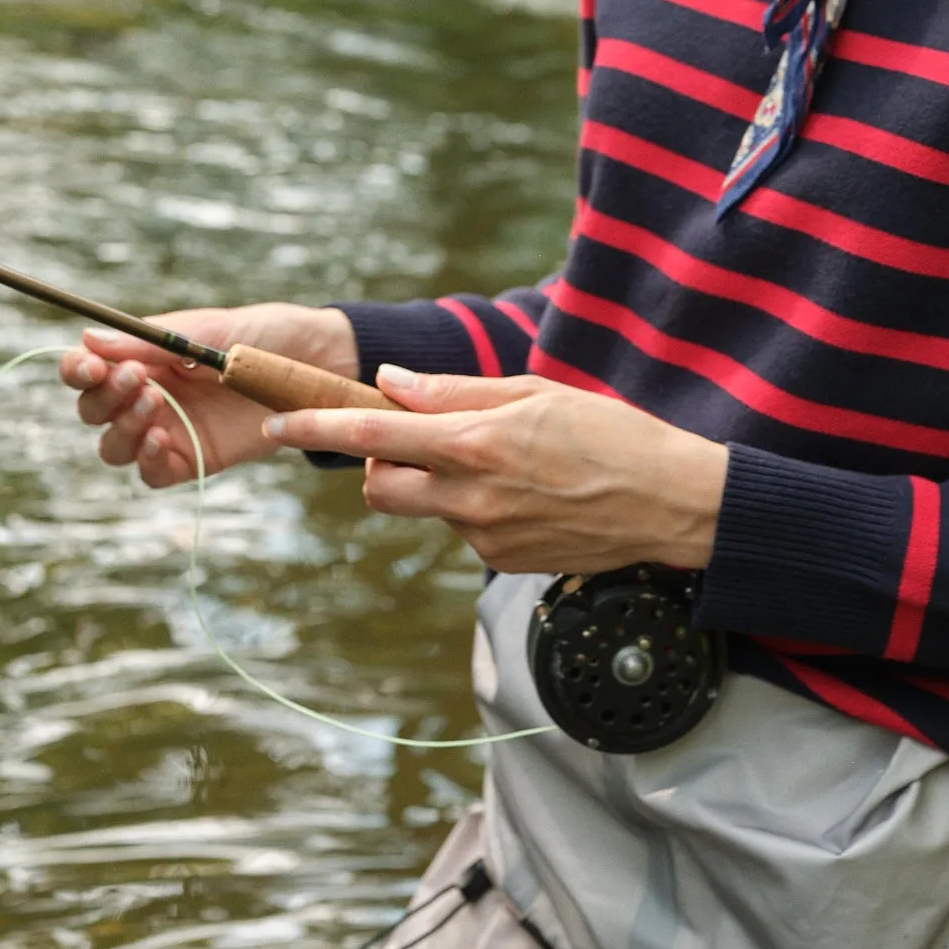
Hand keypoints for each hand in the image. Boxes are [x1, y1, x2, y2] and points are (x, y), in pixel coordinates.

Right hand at [60, 302, 357, 489]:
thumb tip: (88, 338)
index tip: (88, 367)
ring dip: (122, 428)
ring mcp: (169, 430)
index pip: (89, 369)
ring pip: (115, 446)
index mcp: (144, 358)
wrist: (315, 364)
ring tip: (154, 404)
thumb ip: (152, 340)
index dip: (77, 370)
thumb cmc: (262, 336)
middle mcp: (148, 396)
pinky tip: (162, 440)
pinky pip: (152, 473)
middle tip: (137, 379)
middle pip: (94, 411)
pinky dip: (148, 460)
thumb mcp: (207, 330)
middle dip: (104, 398)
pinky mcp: (194, 459)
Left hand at [264, 366, 727, 575]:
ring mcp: (485, 538)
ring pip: (424, 508)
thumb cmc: (613, 434)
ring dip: (434, 482)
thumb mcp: (535, 392)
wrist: (671, 504)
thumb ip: (455, 392)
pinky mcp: (503, 563)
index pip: (371, 436)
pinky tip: (527, 490)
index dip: (315, 428)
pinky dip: (475, 506)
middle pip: (379, 487)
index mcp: (474, 445)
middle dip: (376, 462)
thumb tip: (391, 386)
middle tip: (410, 436)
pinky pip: (464, 530)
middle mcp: (470, 498)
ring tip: (499, 459)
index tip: (276, 420)